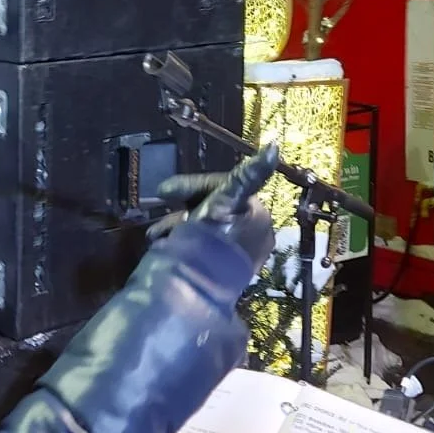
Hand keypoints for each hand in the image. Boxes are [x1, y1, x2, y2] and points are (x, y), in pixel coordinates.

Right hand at [148, 143, 277, 273]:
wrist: (195, 286)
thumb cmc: (211, 237)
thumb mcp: (225, 198)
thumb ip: (248, 174)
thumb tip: (275, 146)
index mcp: (259, 216)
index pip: (225, 188)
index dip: (192, 185)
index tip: (163, 191)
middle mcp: (255, 237)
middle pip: (213, 208)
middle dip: (184, 209)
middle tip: (161, 210)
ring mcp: (240, 257)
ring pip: (205, 228)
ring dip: (179, 226)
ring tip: (158, 235)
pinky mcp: (224, 274)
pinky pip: (203, 247)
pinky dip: (184, 242)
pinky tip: (165, 245)